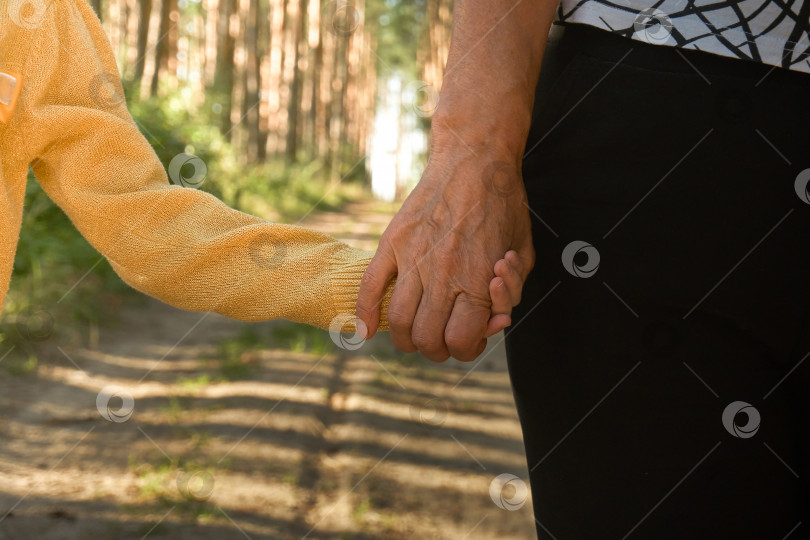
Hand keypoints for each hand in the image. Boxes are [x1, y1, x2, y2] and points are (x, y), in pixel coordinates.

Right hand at [356, 150, 533, 362]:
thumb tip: (495, 320)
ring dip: (406, 339)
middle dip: (437, 349)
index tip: (469, 339)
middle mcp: (443, 274)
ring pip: (398, 321)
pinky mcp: (393, 242)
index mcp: (478, 280)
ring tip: (415, 332)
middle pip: (427, 339)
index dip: (467, 349)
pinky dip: (363, 314)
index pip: (461, 341)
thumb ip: (511, 293)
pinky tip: (364, 330)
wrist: (475, 159)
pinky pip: (370, 287)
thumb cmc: (504, 207)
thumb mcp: (523, 254)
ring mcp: (414, 258)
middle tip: (442, 339)